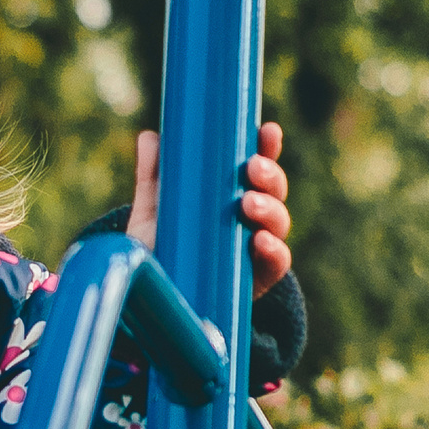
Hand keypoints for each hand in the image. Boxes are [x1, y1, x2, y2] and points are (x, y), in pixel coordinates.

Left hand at [122, 122, 293, 296]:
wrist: (155, 298)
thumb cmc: (161, 246)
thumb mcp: (155, 209)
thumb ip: (155, 175)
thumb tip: (150, 136)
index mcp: (232, 193)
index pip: (257, 165)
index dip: (267, 146)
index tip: (267, 130)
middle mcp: (250, 217)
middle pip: (273, 190)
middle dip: (269, 175)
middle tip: (252, 168)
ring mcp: (256, 247)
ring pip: (278, 222)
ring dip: (269, 209)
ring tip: (248, 204)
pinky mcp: (256, 279)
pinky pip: (276, 264)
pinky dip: (274, 250)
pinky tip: (260, 241)